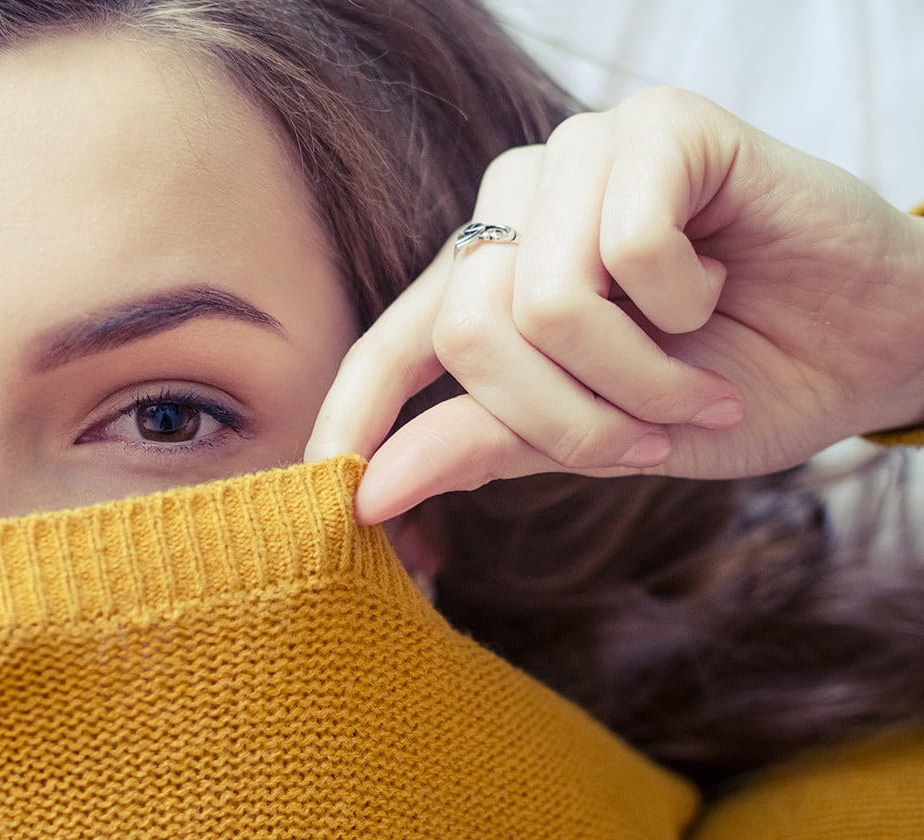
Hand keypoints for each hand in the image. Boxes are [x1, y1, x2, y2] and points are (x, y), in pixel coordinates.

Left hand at [305, 86, 923, 524]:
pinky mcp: (654, 125)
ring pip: (543, 301)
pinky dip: (686, 299)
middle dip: (572, 420)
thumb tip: (366, 488)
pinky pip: (627, 248)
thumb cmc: (739, 380)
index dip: (356, 413)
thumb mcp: (603, 434)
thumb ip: (488, 442)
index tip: (334, 495)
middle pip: (471, 335)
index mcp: (490, 276)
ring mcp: (578, 156)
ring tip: (698, 375)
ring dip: (638, 376)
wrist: (876, 343)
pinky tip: (723, 279)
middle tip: (652, 435)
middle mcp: (516, 205)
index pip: (395, 341)